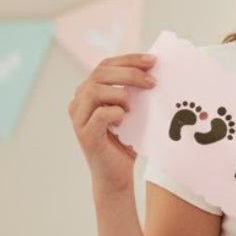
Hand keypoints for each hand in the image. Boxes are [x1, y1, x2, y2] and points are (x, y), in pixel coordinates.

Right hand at [67, 53, 155, 192]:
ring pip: (95, 90)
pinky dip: (115, 113)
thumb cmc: (127, 141)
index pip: (106, 65)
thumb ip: (137, 91)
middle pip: (100, 73)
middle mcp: (79, 101)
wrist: (118, 175)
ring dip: (121, 94)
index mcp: (90, 91)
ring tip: (135, 107)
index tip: (153, 61)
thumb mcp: (135, 111)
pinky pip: (99, 114)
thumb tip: (156, 70)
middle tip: (153, 82)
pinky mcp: (85, 135)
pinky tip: (126, 119)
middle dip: (130, 73)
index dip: (129, 59)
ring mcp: (79, 118)